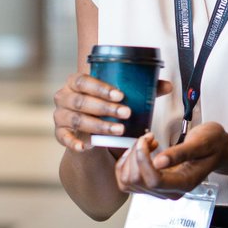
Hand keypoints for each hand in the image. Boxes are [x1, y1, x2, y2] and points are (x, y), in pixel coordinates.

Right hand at [54, 75, 171, 153]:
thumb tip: (168, 86)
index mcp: (76, 82)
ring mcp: (60, 115)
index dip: (100, 87)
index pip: (84, 81)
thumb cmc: (106, 105)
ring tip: (119, 130)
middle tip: (126, 113)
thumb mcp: (121, 97)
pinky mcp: (60, 133)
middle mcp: (64, 96)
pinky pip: (63, 138)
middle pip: (81, 101)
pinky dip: (73, 143)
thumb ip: (143, 90)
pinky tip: (86, 147)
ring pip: (77, 120)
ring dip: (99, 125)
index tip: (120, 95)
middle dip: (105, 108)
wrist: (90, 126)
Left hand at [114, 122, 227, 197]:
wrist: (217, 150)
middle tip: (149, 137)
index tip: (147, 139)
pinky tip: (140, 151)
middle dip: (136, 155)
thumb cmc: (213, 145)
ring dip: (131, 158)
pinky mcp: (152, 184)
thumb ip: (180, 153)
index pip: (154, 180)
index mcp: (184, 183)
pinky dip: (127, 163)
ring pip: (128, 181)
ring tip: (146, 143)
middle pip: (137, 181)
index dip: (143, 159)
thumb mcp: (202, 142)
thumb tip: (159, 162)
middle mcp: (170, 191)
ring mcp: (160, 189)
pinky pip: (127, 180)